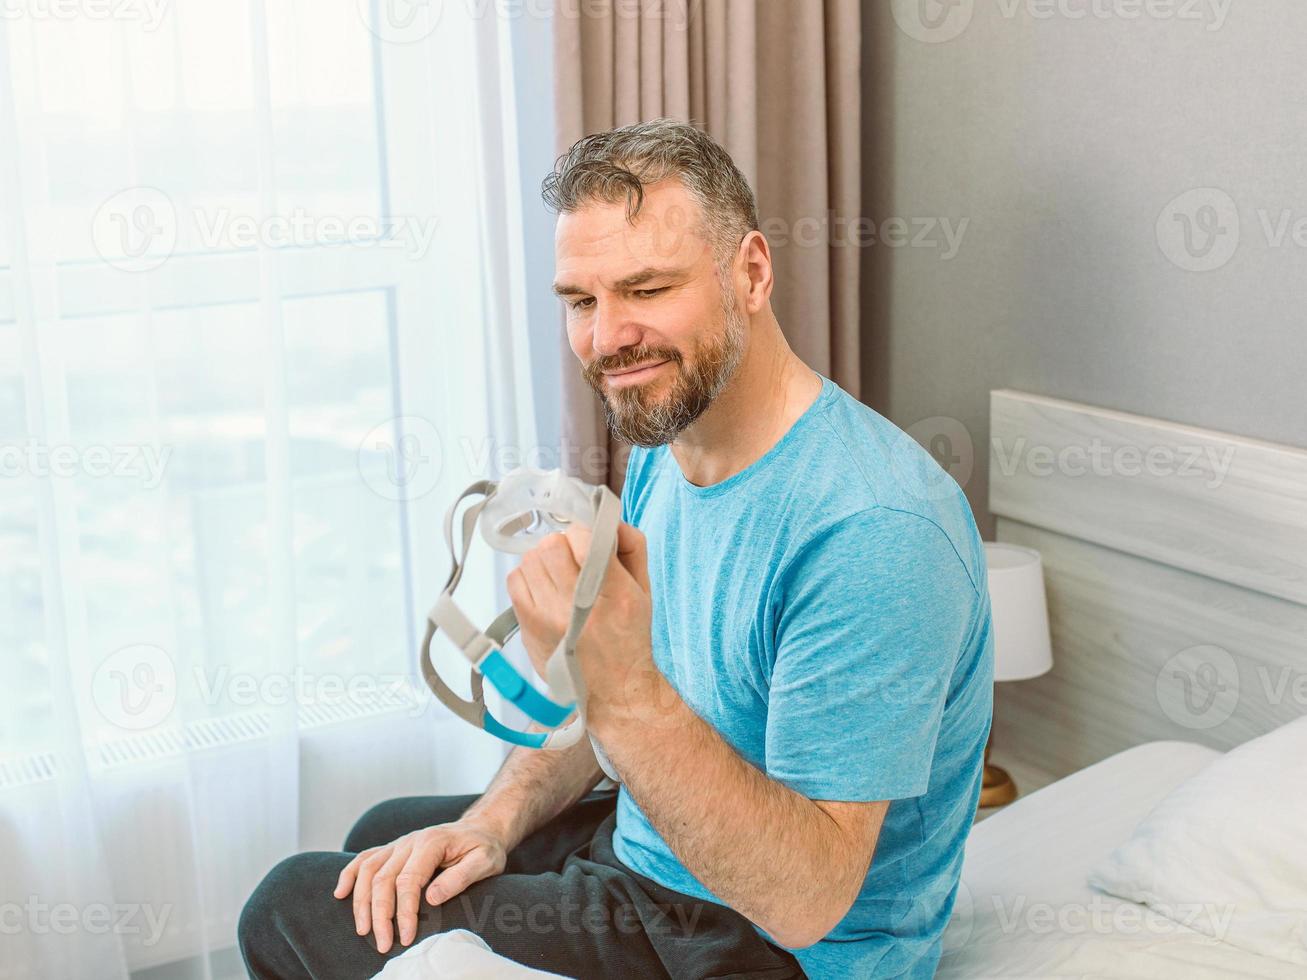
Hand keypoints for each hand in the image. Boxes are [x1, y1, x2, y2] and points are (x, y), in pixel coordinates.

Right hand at [333, 818, 507, 952]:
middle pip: (383, 878)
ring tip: (363, 930)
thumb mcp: (485, 862)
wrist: (481, 829)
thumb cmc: (484, 848)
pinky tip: (340, 893)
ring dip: (361, 901)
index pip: (408, 880)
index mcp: (432, 842)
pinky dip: (349, 874)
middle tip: (383, 944)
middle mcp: (410, 841)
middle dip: (380, 914)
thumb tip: (431, 898)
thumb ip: (460, 878)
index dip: (404, 911)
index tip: (406, 937)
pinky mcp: (393, 849)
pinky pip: (365, 858)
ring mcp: (399, 843)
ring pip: (369, 870)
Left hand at [507, 521, 656, 725]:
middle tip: (573, 557)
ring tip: (559, 574)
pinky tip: (544, 587)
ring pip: (531, 559)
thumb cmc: (629, 637)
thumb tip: (607, 519)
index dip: (585, 533)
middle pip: (551, 546)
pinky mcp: (528, 626)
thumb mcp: (644, 588)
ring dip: (545, 559)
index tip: (589, 542)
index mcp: (614, 594)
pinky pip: (516, 580)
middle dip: (563, 544)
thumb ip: (631, 545)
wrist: (613, 687)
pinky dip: (528, 576)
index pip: (584, 539)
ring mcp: (547, 618)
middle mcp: (577, 606)